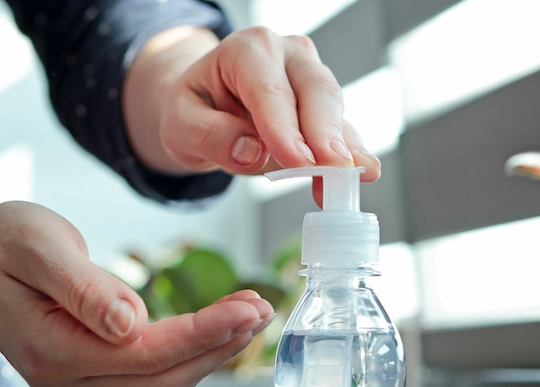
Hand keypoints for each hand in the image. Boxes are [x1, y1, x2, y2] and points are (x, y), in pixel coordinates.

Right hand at [0, 192, 273, 386]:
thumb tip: (129, 323)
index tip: (248, 307)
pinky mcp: (89, 369)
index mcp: (54, 351)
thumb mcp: (39, 248)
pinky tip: (217, 326)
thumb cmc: (3, 244)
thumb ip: (84, 288)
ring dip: (212, 348)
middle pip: (164, 374)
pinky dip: (190, 347)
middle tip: (261, 307)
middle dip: (220, 343)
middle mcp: (67, 379)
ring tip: (250, 313)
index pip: (148, 353)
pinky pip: (151, 368)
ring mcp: (78, 379)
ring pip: (163, 377)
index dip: (204, 332)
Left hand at [124, 26, 380, 180]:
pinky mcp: (324, 105)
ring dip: (341, 149)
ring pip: (335, 109)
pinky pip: (341, 128)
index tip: (299, 162)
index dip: (285, 128)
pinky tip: (357, 177)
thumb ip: (210, 136)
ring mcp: (310, 76)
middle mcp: (286, 54)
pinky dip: (348, 155)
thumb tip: (251, 152)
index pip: (268, 89)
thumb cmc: (196, 109)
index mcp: (247, 50)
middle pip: (315, 91)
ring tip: (345, 184)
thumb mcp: (181, 125)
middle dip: (326, 134)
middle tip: (334, 171)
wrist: (209, 106)